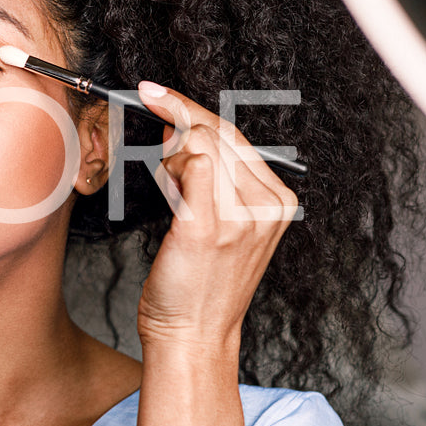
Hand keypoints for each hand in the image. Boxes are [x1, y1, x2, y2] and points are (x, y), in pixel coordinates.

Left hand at [133, 82, 299, 363]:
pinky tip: (167, 192)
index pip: (235, 136)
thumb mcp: (220, 224)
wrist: (192, 334)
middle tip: (147, 109)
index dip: (191, 110)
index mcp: (277, 202)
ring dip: (170, 156)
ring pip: (201, 143)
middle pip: (217, 132)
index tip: (156, 92)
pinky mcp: (209, 226)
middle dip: (176, 122)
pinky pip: (188, 165)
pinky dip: (168, 170)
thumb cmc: (197, 281)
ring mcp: (243, 216)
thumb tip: (183, 129)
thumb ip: (214, 179)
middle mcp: (269, 205)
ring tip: (169, 189)